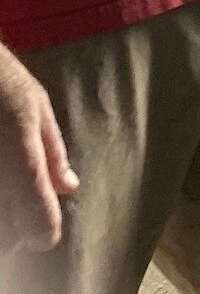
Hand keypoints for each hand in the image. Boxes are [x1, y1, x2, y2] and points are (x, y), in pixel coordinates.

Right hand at [0, 45, 75, 253]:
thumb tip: (69, 187)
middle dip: (16, 236)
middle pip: (6, 240)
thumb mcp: (37, 106)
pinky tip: (2, 189)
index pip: (38, 219)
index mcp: (22, 157)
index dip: (45, 232)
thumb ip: (53, 151)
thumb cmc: (3, 82)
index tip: (47, 232)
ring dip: (3, 225)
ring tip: (9, 197)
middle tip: (22, 213)